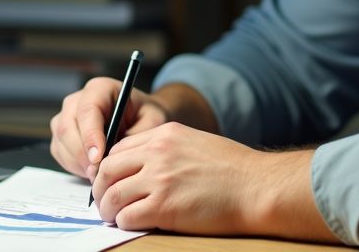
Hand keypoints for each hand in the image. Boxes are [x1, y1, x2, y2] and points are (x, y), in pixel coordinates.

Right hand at [49, 77, 169, 180]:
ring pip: (61, 142)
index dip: (90, 135)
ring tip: (99, 175)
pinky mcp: (62, 135)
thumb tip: (113, 156)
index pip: (87, 110)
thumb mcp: (151, 122)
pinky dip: (74, 166)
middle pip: (67, 127)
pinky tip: (92, 171)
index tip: (98, 157)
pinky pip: (60, 153)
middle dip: (81, 154)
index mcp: (100, 88)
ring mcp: (66, 116)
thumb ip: (134, 136)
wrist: (139, 118)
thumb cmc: (145, 116)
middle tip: (98, 174)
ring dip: (78, 162)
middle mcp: (77, 100)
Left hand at [91, 121, 334, 240]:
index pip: (119, 148)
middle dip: (101, 188)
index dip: (110, 168)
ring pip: (112, 195)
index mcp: (165, 134)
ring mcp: (160, 179)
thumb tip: (144, 168)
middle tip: (106, 202)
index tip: (112, 181)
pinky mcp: (164, 207)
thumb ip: (168, 149)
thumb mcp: (196, 143)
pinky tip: (133, 223)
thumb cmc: (234, 169)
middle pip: (108, 169)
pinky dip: (124, 222)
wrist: (257, 187)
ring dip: (109, 209)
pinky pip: (127, 216)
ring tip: (116, 216)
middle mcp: (158, 152)